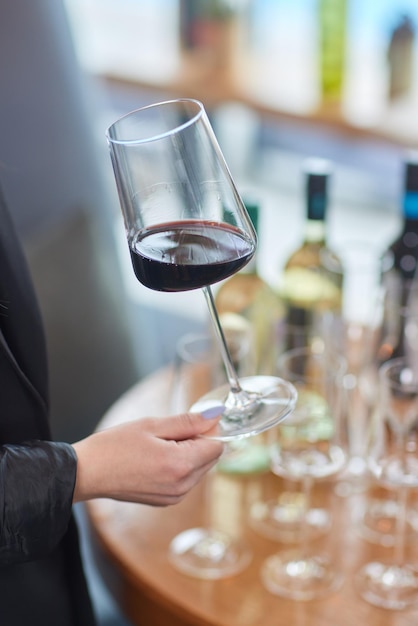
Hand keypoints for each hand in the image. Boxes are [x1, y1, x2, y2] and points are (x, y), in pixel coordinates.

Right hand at [72, 412, 223, 505]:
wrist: (87, 473)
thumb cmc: (114, 446)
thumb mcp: (152, 425)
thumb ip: (188, 421)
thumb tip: (216, 415)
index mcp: (180, 465)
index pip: (217, 445)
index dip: (206, 429)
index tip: (186, 423)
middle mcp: (182, 486)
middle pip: (210, 458)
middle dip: (197, 442)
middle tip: (167, 433)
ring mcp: (174, 497)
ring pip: (199, 469)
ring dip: (188, 454)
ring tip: (157, 446)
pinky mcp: (166, 501)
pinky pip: (186, 480)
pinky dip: (178, 466)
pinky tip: (154, 459)